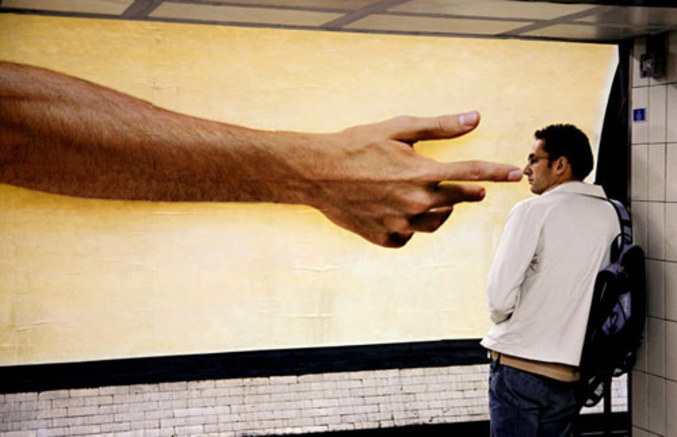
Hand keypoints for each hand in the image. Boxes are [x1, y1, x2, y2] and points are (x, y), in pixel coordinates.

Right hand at [298, 111, 522, 247]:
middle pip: (457, 200)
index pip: (472, 173)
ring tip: (432, 199)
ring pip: (436, 221)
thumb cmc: (356, 144)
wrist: (316, 172)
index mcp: (423, 173)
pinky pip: (409, 235)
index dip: (497, 172)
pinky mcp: (385, 238)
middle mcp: (416, 202)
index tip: (515, 174)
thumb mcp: (398, 128)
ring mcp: (401, 224)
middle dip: (469, 192)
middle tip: (475, 190)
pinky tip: (399, 213)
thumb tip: (475, 118)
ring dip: (440, 210)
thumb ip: (439, 127)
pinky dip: (409, 225)